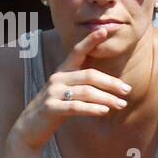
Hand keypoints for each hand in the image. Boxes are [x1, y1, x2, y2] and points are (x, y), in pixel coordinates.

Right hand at [9, 26, 131, 152]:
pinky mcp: (50, 108)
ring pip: (86, 92)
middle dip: (111, 83)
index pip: (78, 51)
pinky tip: (104, 111)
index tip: (105, 29)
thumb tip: (115, 83)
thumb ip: (85, 83)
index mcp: (63, 70)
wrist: (30, 128)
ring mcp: (52, 93)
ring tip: (122, 104)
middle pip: (90, 75)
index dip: (91, 40)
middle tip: (128, 90)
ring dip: (106, 98)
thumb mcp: (69, 91)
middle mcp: (57, 78)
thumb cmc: (56, 107)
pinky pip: (75, 107)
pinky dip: (91, 109)